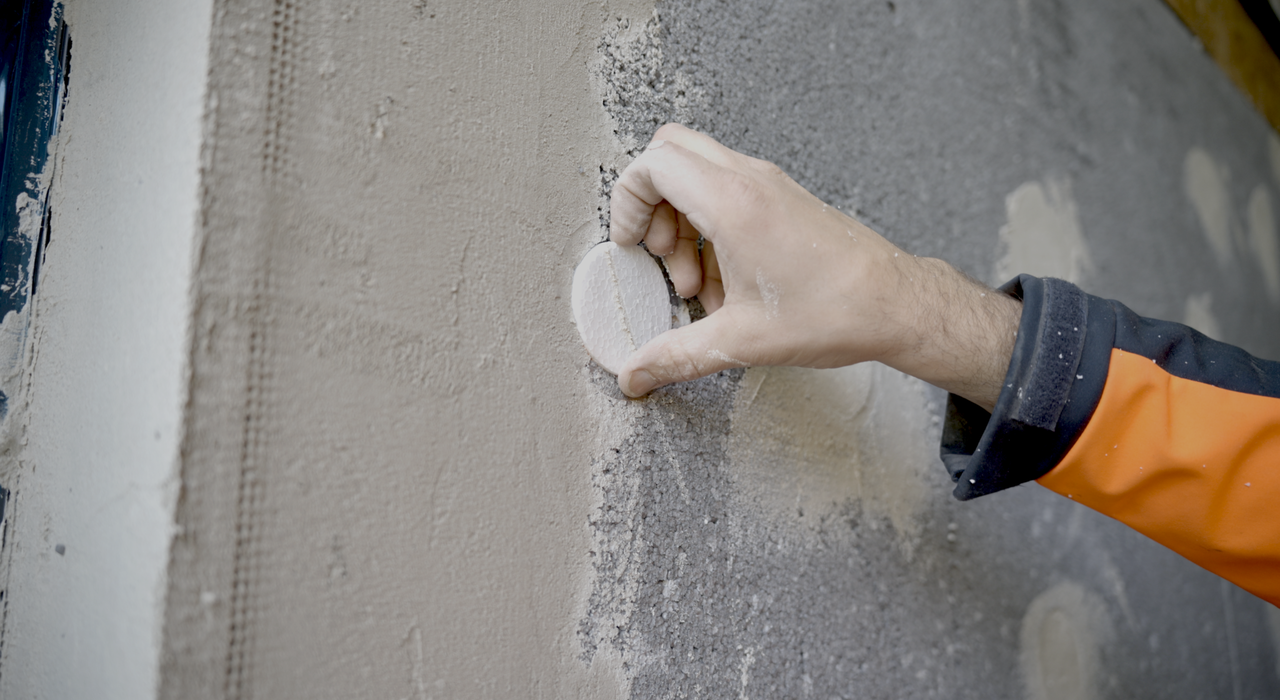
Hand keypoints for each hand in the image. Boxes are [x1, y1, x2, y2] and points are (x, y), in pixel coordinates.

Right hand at [609, 124, 1019, 410]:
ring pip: (700, 174)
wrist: (897, 305)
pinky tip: (730, 282)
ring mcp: (770, 185)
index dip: (628, 201)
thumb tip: (634, 376)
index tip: (632, 245)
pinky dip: (713, 225)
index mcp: (733, 203)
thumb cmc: (833, 312)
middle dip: (652, 205)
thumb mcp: (741, 341)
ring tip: (700, 283)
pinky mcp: (785, 198)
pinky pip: (730, 191)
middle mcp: (750, 181)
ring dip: (684, 221)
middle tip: (664, 258)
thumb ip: (676, 356)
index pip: (654, 163)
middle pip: (672, 154)